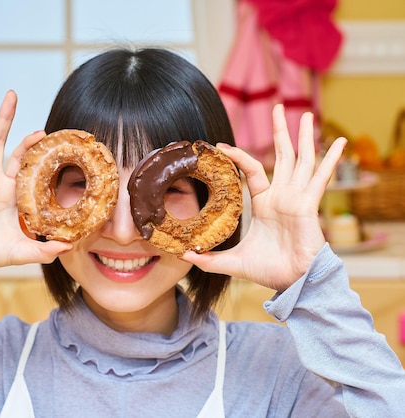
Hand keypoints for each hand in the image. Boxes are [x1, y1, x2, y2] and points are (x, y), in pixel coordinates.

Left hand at [183, 104, 346, 290]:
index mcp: (265, 203)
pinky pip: (321, 177)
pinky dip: (330, 159)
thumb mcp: (232, 262)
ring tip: (305, 113)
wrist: (292, 282)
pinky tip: (338, 142)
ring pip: (302, 159)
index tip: (221, 146)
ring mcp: (298, 197)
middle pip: (283, 155)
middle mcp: (283, 195)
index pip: (252, 170)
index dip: (238, 157)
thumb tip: (184, 254)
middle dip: (281, 132)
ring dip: (303, 136)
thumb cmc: (268, 271)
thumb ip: (210, 258)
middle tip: (278, 107)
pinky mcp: (309, 203)